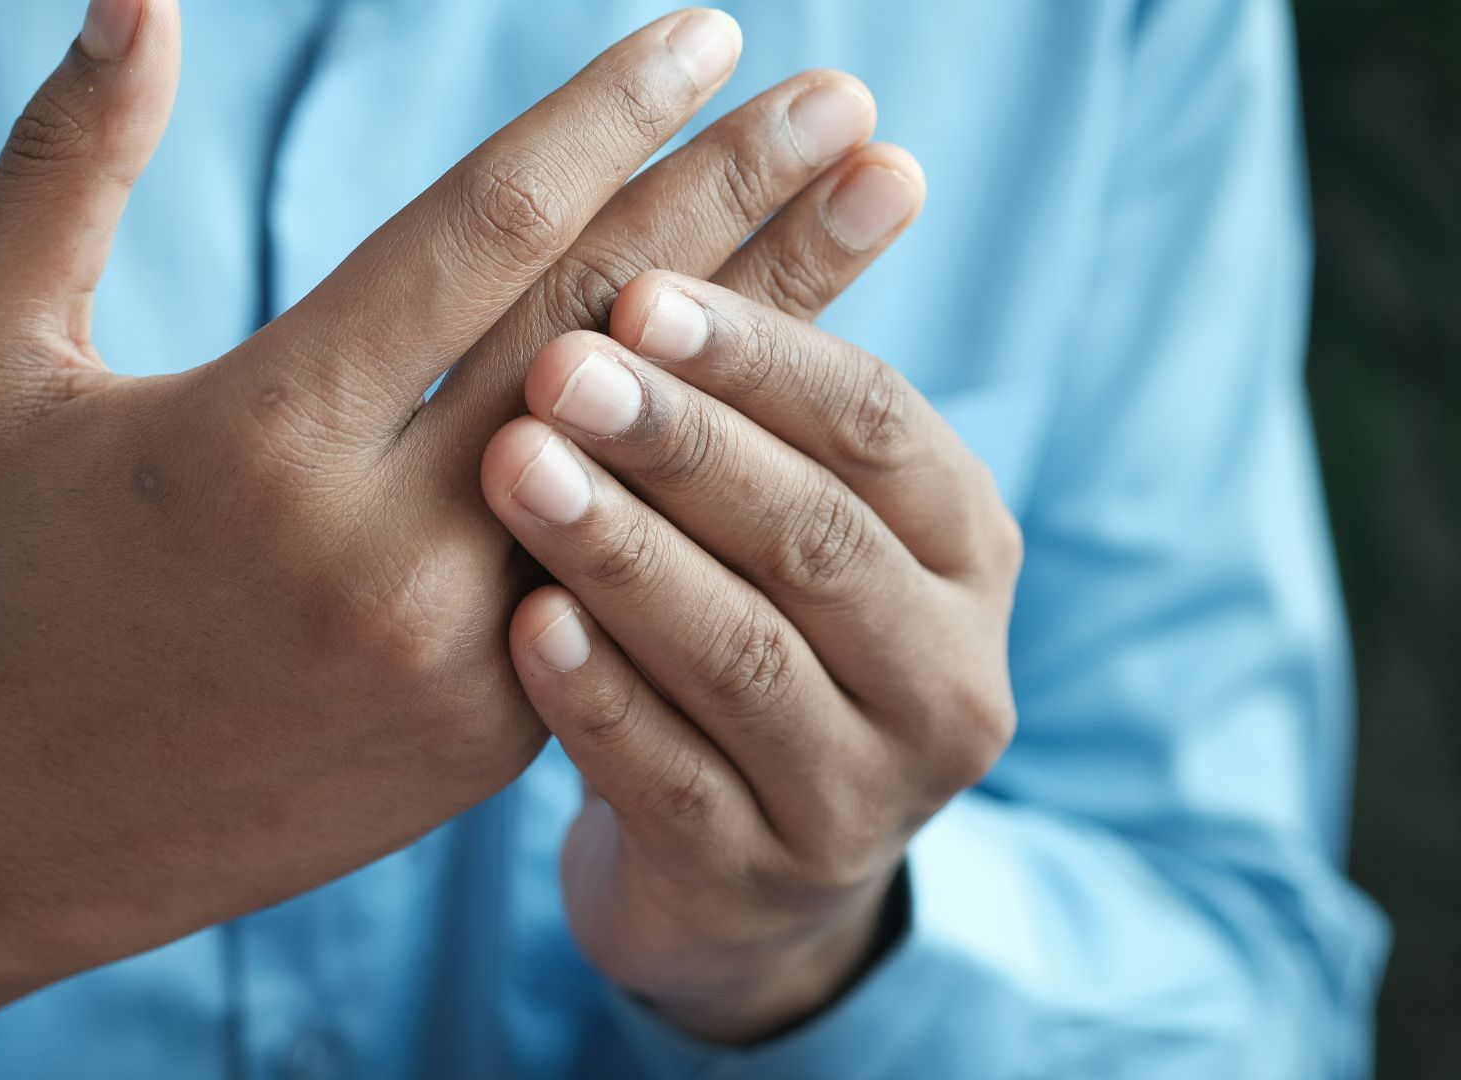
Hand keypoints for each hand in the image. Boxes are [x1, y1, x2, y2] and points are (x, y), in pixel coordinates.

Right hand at [0, 0, 905, 1035]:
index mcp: (256, 439)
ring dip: (784, 321)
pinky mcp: (498, 728)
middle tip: (848, 100)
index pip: (480, 235)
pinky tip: (796, 374)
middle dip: (740, 195)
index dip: (606, 118)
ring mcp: (460, 655)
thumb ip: (58, 167)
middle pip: (604, 330)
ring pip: (656, 457)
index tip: (708, 33)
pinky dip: (716, 460)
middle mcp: (378, 553)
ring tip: (882, 203)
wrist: (24, 816)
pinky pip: (636, 561)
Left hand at [481, 258, 1022, 1041]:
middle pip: (816, 539)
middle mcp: (949, 677)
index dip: (762, 354)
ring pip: (747, 660)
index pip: (881, 427)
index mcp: (968, 553)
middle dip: (684, 444)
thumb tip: (832, 153)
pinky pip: (672, 783)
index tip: (639, 286)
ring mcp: (862, 798)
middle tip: (559, 368)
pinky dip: (598, 697)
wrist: (741, 869)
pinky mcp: (758, 882)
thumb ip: (780, 390)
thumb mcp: (795, 516)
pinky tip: (522, 624)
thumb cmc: (754, 632)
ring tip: (519, 468)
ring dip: (629, 554)